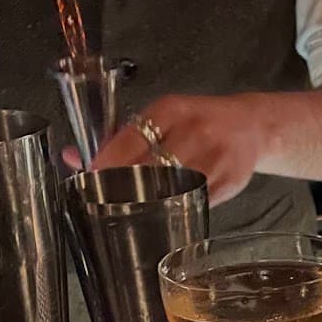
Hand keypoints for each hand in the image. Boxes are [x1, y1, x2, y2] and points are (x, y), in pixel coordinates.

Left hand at [89, 94, 269, 206]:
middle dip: (124, 187)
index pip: (130, 139)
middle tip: (109, 200)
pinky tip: (166, 211)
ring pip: (171, 189)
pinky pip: (194, 202)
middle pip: (149, 168)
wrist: (251, 127)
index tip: (91, 180)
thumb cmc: (199, 123)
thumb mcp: (162, 118)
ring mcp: (215, 157)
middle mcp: (195, 131)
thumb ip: (119, 138)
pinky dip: (177, 209)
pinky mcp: (229, 181)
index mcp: (172, 110)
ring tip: (135, 209)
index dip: (106, 164)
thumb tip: (71, 157)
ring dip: (149, 202)